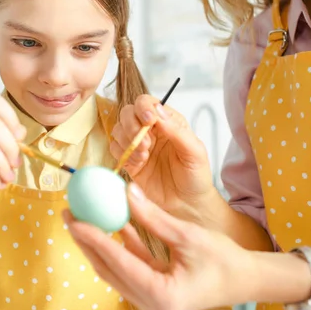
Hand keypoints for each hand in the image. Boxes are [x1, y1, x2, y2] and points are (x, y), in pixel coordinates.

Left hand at [64, 183, 254, 309]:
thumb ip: (153, 217)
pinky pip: (129, 268)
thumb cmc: (223, 260)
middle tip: (69, 213)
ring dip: (98, 244)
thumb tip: (126, 190)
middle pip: (108, 269)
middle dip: (86, 241)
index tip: (75, 217)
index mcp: (159, 296)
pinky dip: (119, 247)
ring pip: (114, 269)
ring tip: (81, 217)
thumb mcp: (188, 236)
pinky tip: (111, 224)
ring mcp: (149, 302)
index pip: (118, 262)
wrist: (245, 281)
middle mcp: (149, 305)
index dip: (93, 238)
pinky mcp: (152, 293)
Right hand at [111, 95, 214, 215]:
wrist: (187, 207)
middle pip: (127, 113)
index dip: (143, 107)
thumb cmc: (195, 178)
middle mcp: (151, 130)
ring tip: (144, 156)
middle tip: (146, 144)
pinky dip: (122, 153)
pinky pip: (115, 148)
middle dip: (132, 126)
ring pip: (118, 129)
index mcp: (168, 122)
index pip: (148, 103)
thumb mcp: (194, 152)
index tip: (148, 121)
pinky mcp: (128, 161)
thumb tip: (158, 110)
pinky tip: (138, 164)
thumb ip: (177, 130)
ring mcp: (138, 145)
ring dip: (127, 141)